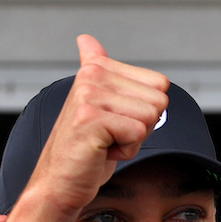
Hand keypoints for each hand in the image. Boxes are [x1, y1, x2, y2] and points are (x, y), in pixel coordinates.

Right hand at [0, 34, 170, 221]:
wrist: (61, 182)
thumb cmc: (85, 148)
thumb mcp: (97, 105)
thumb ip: (97, 70)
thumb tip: (85, 39)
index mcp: (97, 68)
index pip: (159, 84)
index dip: (146, 111)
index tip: (117, 122)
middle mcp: (92, 76)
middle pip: (158, 100)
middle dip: (142, 126)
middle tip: (111, 135)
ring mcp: (89, 96)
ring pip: (149, 117)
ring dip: (133, 140)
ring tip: (104, 143)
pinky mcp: (91, 119)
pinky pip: (137, 134)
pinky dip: (125, 151)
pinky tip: (101, 151)